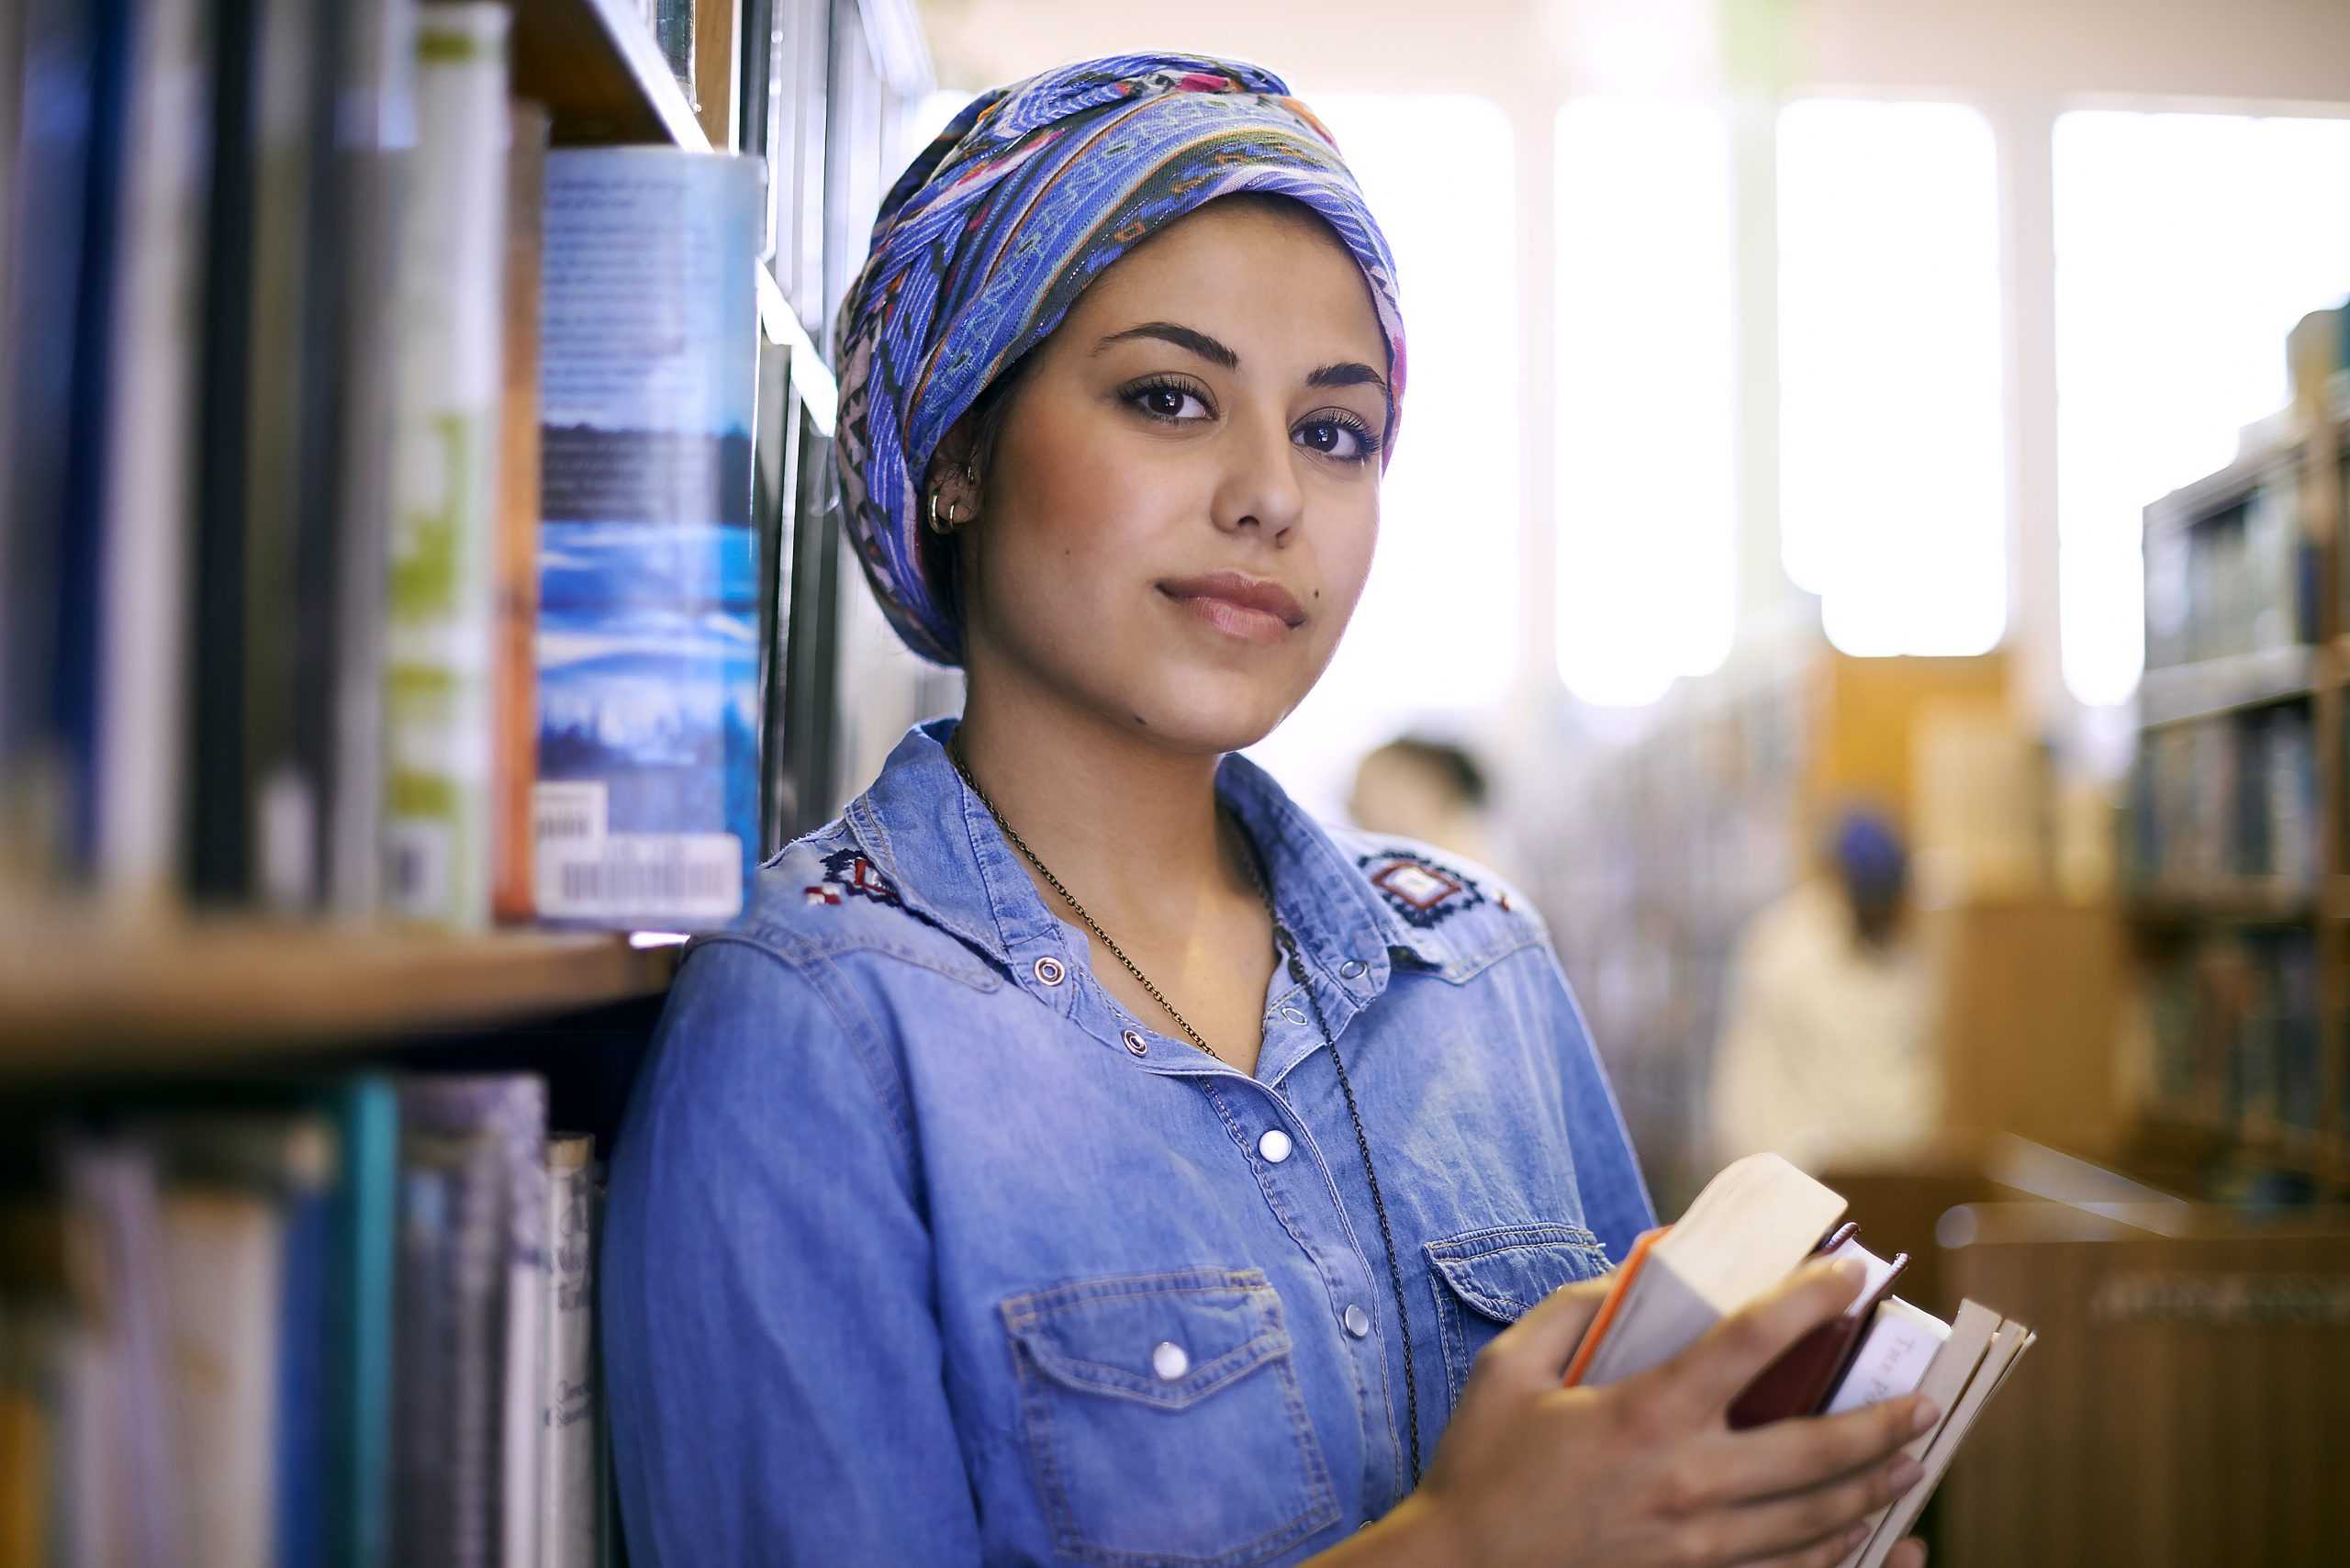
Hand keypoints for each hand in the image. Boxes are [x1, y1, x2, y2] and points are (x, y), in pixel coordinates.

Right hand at [1393, 1258, 1934, 1567]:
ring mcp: (1695, 1548)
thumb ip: (1569, 1312)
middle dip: (1878, 1423)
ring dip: (1872, 1490)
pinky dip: (1840, 1562)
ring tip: (1909, 1464)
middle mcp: (1687, 1482)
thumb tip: (1626, 1272)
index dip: (1809, 1300)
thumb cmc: (1479, 1470)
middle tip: (1921, 1403)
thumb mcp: (1506, 1369)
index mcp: (1646, 1414)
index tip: (1849, 1275)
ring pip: (1813, 1523)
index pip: (1752, 1343)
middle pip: (1813, 1450)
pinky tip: (1872, 1547)